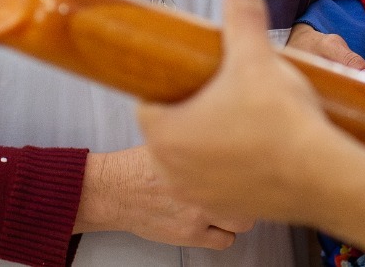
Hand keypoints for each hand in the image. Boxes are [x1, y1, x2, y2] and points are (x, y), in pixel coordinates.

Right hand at [74, 145, 254, 248]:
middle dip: (249, 190)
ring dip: (239, 213)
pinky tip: (214, 224)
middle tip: (243, 186)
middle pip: (251, 192)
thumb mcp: (171, 138)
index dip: (251, 163)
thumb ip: (200, 135)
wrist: (113, 190)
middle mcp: (203, 185)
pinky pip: (225, 241)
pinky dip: (224, 235)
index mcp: (199, 157)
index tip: (250, 163)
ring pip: (243, 221)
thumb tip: (224, 124)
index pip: (246, 160)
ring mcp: (198, 213)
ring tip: (229, 205)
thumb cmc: (138, 165)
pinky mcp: (189, 234)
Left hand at [138, 0, 364, 264]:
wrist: (323, 175)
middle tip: (221, 92)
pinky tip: (255, 149)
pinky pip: (216, 182)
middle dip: (191, 110)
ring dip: (208, 140)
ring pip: (192, 158)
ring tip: (240, 118)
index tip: (192, 75)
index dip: (169, 85)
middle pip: (170, 130)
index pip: (148, 103)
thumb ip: (242, 16)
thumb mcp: (257, 57)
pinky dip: (229, 167)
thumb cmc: (281, 119)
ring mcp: (198, 196)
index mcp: (167, 133)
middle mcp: (172, 170)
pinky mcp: (226, 209)